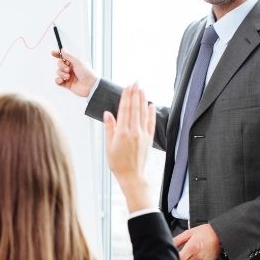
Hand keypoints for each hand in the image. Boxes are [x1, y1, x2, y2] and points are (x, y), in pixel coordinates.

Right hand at [52, 49, 96, 96]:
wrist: (90, 85)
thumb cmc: (87, 73)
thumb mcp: (77, 62)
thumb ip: (68, 56)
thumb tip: (62, 50)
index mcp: (74, 62)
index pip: (64, 57)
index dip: (58, 55)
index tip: (52, 53)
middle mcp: (71, 69)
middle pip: (59, 64)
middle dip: (61, 66)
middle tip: (68, 70)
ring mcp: (68, 76)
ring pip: (58, 72)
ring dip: (62, 74)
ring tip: (68, 77)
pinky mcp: (66, 84)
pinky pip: (58, 81)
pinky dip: (58, 80)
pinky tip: (62, 80)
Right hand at [103, 83, 155, 211]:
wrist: (132, 176)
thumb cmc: (118, 163)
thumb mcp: (109, 146)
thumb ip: (109, 128)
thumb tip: (108, 113)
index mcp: (122, 132)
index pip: (124, 110)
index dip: (126, 97)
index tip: (127, 87)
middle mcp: (134, 131)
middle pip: (135, 108)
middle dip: (135, 94)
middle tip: (135, 82)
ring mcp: (143, 135)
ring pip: (143, 113)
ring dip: (142, 100)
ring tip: (142, 89)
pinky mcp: (149, 139)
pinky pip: (151, 123)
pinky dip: (151, 113)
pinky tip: (151, 105)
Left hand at [173, 224, 220, 259]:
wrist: (219, 235)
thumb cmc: (205, 232)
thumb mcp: (188, 233)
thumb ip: (177, 240)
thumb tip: (169, 245)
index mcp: (192, 247)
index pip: (179, 259)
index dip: (173, 259)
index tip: (171, 257)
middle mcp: (198, 256)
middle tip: (176, 257)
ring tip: (182, 258)